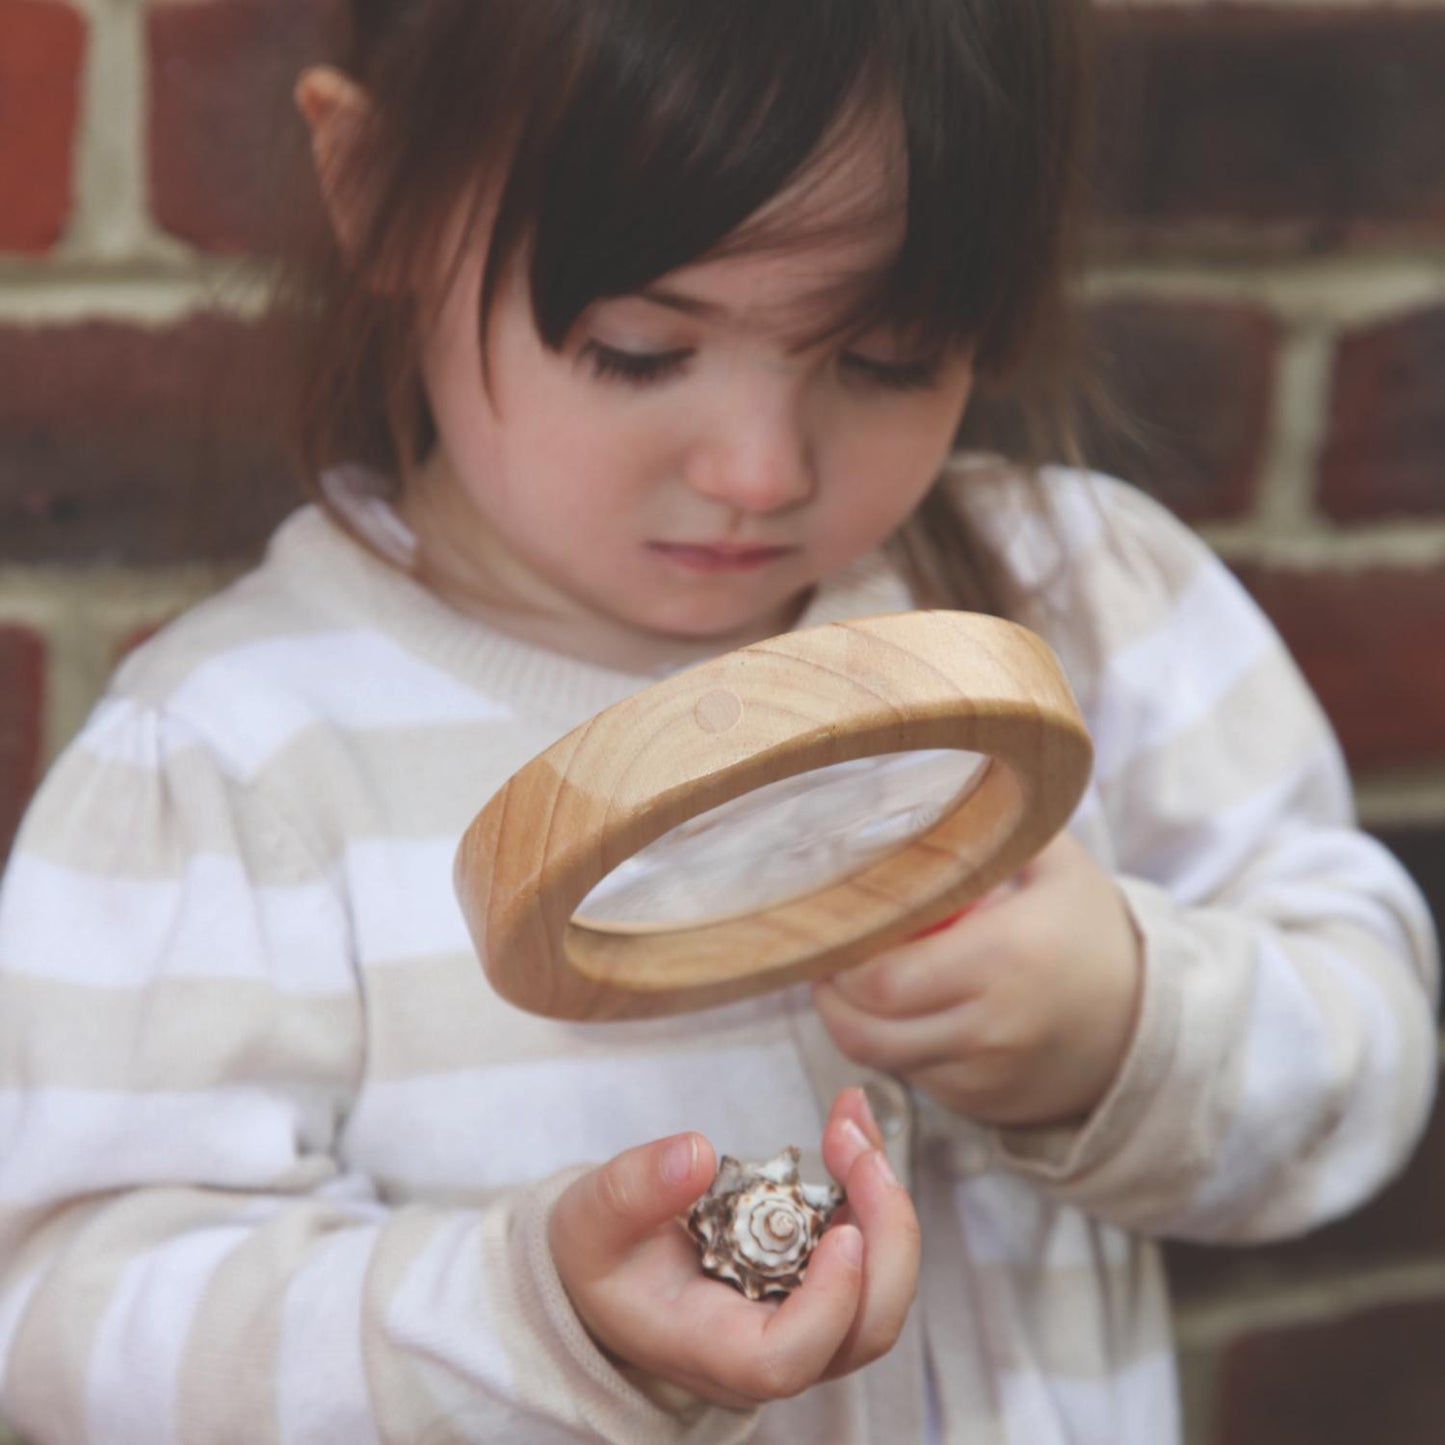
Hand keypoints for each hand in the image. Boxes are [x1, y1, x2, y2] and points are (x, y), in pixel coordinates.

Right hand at [548, 1089, 918, 1408]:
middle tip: (857, 1145)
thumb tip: (697, 1153)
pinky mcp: (820, 1282)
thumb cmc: (602, 1257)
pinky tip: (848, 1123)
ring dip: (885, 1201)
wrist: (615, 1272)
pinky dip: (870, 1185)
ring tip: (851, 1120)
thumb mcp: (592, 1219)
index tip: (842, 1232)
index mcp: (711, 1347)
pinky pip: (871, 1248)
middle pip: (864, 1327)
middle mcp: (772, 1348)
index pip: (787, 1359)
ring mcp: (806, 1320)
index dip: (830, 1305)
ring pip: (881, 1288)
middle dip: (886, 1233)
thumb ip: (634, 1189)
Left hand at [813, 834, 1143, 1127]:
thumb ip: (999, 822)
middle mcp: (991, 1026)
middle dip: (830, 995)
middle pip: (865, 1030)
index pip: (881, 979)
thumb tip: (936, 771)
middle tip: (826, 958)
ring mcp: (986, 1076)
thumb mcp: (1058, 865)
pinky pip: (914, 1079)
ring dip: (854, 1023)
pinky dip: (892, 1048)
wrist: (1150, 1024)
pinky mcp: (983, 1106)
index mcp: (1002, 957)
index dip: (839, 960)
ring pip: (882, 1059)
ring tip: (849, 982)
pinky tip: (897, 1013)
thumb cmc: (1090, 931)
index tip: (832, 927)